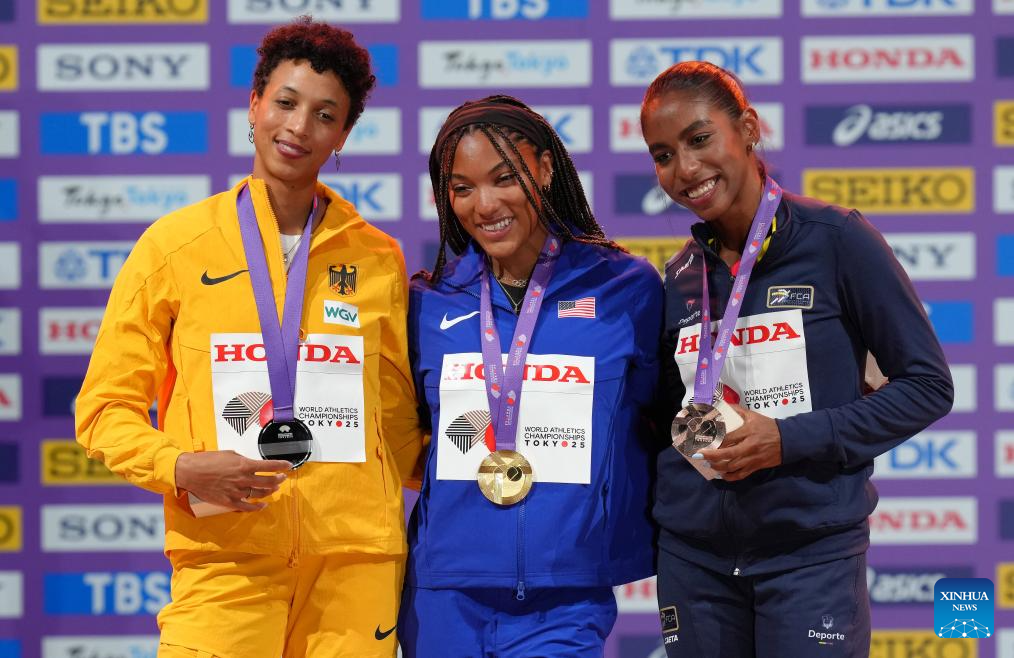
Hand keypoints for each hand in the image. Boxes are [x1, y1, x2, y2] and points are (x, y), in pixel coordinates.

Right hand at [175, 451, 290, 511]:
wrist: (190, 472)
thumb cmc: (208, 461)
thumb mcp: (230, 454)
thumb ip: (243, 461)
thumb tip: (252, 464)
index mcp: (244, 465)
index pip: (269, 466)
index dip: (281, 466)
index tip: (288, 466)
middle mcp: (243, 479)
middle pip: (268, 482)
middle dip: (278, 479)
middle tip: (282, 477)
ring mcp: (237, 492)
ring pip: (259, 494)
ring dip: (269, 491)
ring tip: (274, 488)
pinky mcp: (229, 502)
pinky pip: (247, 507)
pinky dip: (257, 507)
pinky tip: (263, 505)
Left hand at [697, 405, 781, 481]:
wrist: (788, 440)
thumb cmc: (768, 426)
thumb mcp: (753, 415)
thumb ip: (737, 410)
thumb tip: (722, 405)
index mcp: (747, 431)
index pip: (727, 438)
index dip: (714, 441)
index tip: (703, 442)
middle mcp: (749, 446)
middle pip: (727, 454)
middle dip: (711, 456)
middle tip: (700, 456)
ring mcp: (752, 458)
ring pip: (732, 467)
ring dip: (718, 467)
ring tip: (709, 463)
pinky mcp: (756, 467)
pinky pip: (741, 475)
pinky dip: (730, 477)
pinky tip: (722, 474)